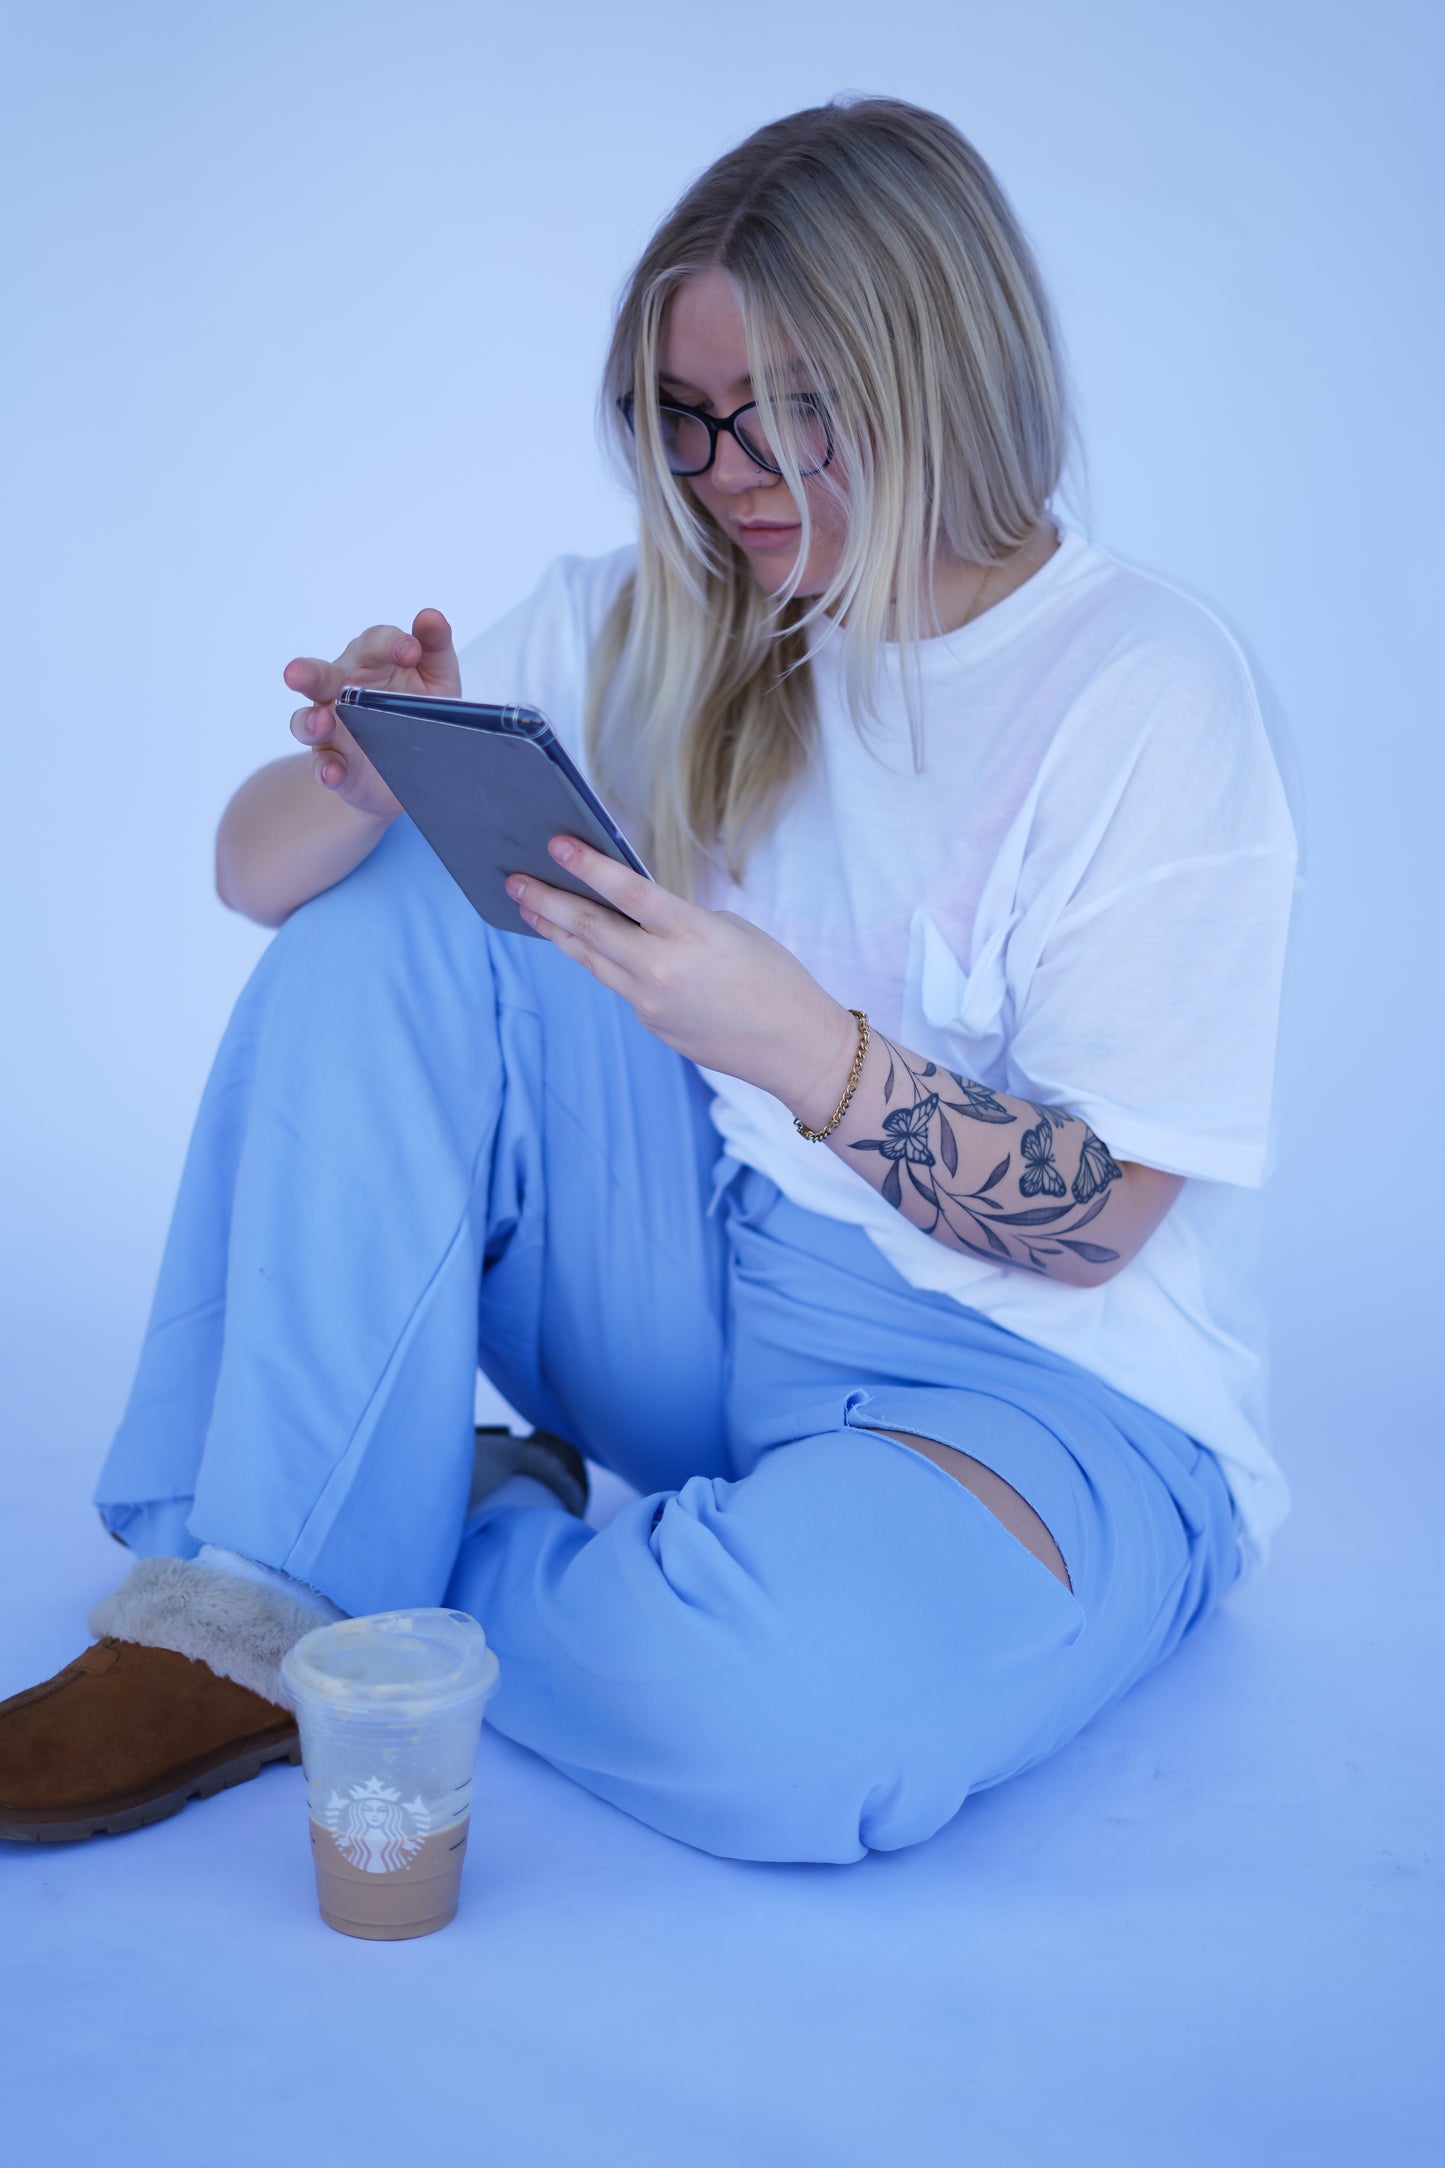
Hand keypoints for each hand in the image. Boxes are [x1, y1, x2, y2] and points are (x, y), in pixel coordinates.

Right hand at [282, 609, 459, 819]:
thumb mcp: (436, 678)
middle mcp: (341, 690)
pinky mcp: (335, 763)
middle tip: (295, 673)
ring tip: (321, 722)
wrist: (417, 766)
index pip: (372, 644)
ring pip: (308, 721)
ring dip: (310, 722)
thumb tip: (431, 616)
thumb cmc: (419, 708)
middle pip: (319, 676)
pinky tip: (334, 772)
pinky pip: (324, 765)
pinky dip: (327, 769)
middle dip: (307, 673)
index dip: (390, 644)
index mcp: (369, 662)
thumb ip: (433, 647)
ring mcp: (332, 728)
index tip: (411, 651)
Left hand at [505, 835, 858, 1119]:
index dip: (587, 866)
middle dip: (549, 901)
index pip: (627, 892)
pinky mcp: (651, 1024)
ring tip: (529, 908)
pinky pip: (616, 983)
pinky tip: (580, 943)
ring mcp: (651, 1003)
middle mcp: (662, 970)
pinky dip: (596, 958)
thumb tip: (636, 921)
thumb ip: (679, 922)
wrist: (795, 1047)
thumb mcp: (732, 931)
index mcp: (692, 934)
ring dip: (557, 931)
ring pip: (591, 959)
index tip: (555, 844)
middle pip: (591, 929)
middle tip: (515, 880)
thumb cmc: (775, 978)